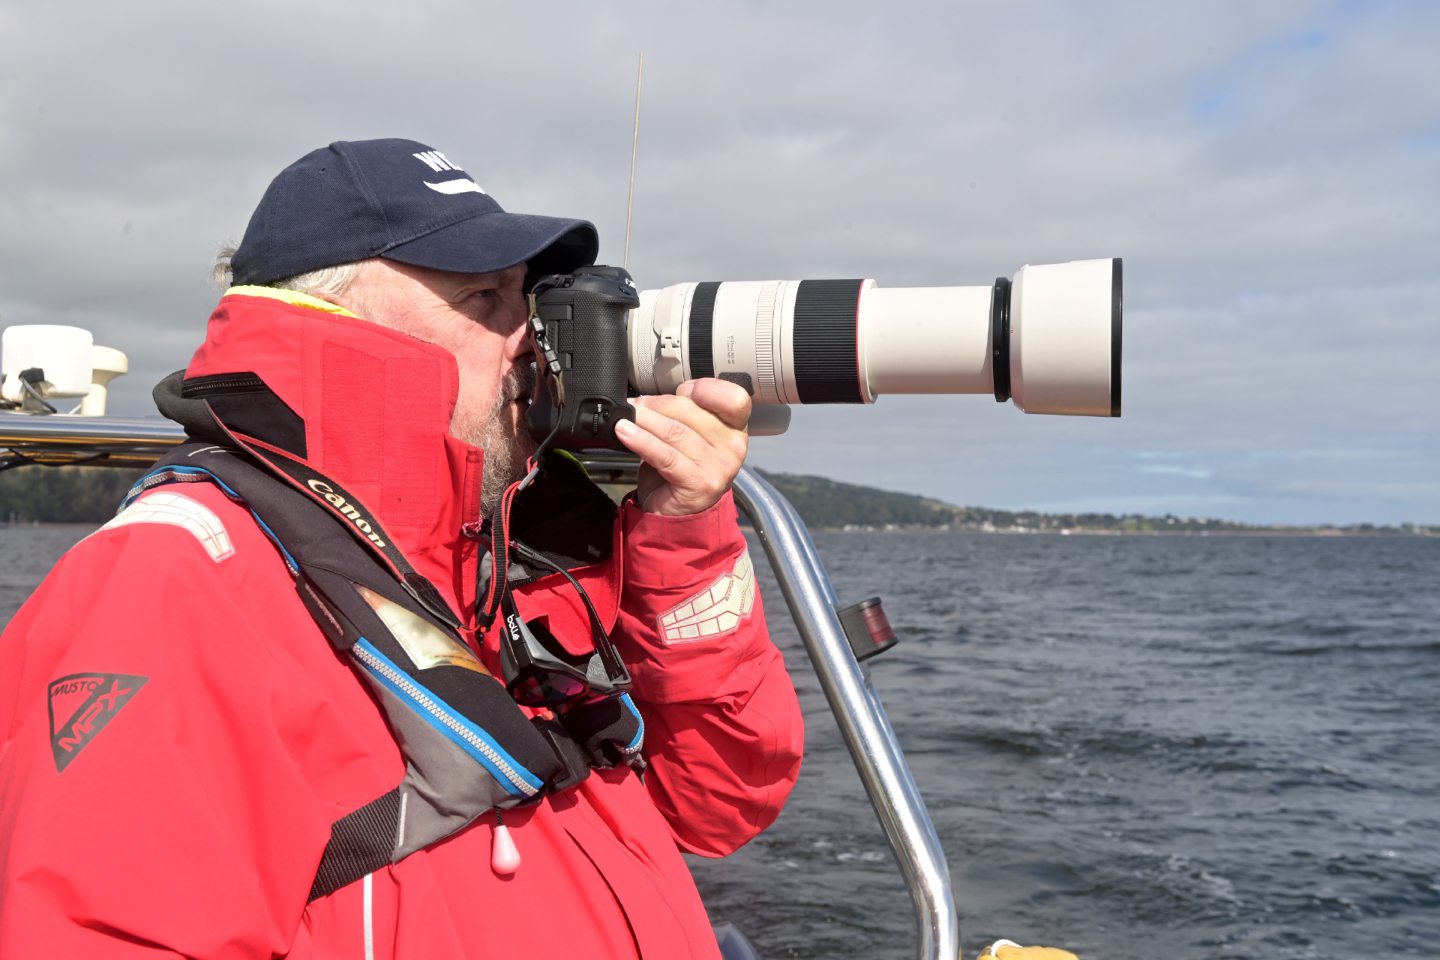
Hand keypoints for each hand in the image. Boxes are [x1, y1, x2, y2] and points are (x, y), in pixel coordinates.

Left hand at [614, 378, 750, 515]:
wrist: (678, 515)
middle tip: (635, 405)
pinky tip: (624, 432)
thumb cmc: (681, 471)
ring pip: (675, 431)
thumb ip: (683, 414)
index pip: (734, 398)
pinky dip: (640, 440)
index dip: (706, 388)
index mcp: (735, 429)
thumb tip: (648, 397)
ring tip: (625, 416)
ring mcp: (719, 467)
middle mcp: (733, 447)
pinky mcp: (699, 484)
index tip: (682, 390)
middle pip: (692, 410)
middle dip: (657, 404)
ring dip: (644, 420)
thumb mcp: (689, 435)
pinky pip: (665, 455)